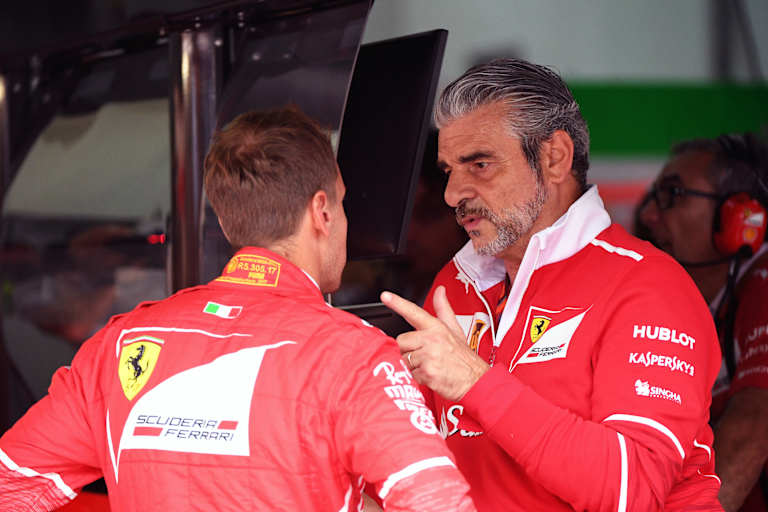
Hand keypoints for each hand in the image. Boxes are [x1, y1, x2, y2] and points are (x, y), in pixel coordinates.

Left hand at [380, 286, 488, 400]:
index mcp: (437, 327)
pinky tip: (431, 375)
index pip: (414, 312)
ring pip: (404, 359)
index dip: (398, 303)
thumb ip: (443, 309)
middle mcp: (432, 339)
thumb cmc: (464, 357)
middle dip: (408, 350)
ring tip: (430, 365)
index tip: (385, 296)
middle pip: (401, 342)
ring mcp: (429, 355)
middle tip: (425, 355)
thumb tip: (440, 291)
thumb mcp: (456, 329)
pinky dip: (418, 377)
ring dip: (413, 366)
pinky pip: (410, 374)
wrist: (476, 381)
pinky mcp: (427, 372)